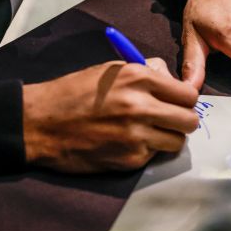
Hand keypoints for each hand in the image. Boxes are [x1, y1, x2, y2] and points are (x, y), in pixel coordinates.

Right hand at [22, 58, 199, 171]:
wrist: (41, 124)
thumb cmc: (73, 93)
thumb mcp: (110, 70)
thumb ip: (146, 72)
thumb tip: (173, 80)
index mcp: (138, 78)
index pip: (188, 93)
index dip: (185, 99)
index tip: (179, 102)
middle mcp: (141, 106)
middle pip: (190, 120)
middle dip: (183, 120)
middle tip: (170, 119)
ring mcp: (136, 136)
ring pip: (177, 141)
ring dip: (168, 137)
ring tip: (150, 132)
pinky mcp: (129, 159)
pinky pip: (154, 155)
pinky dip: (146, 150)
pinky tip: (127, 142)